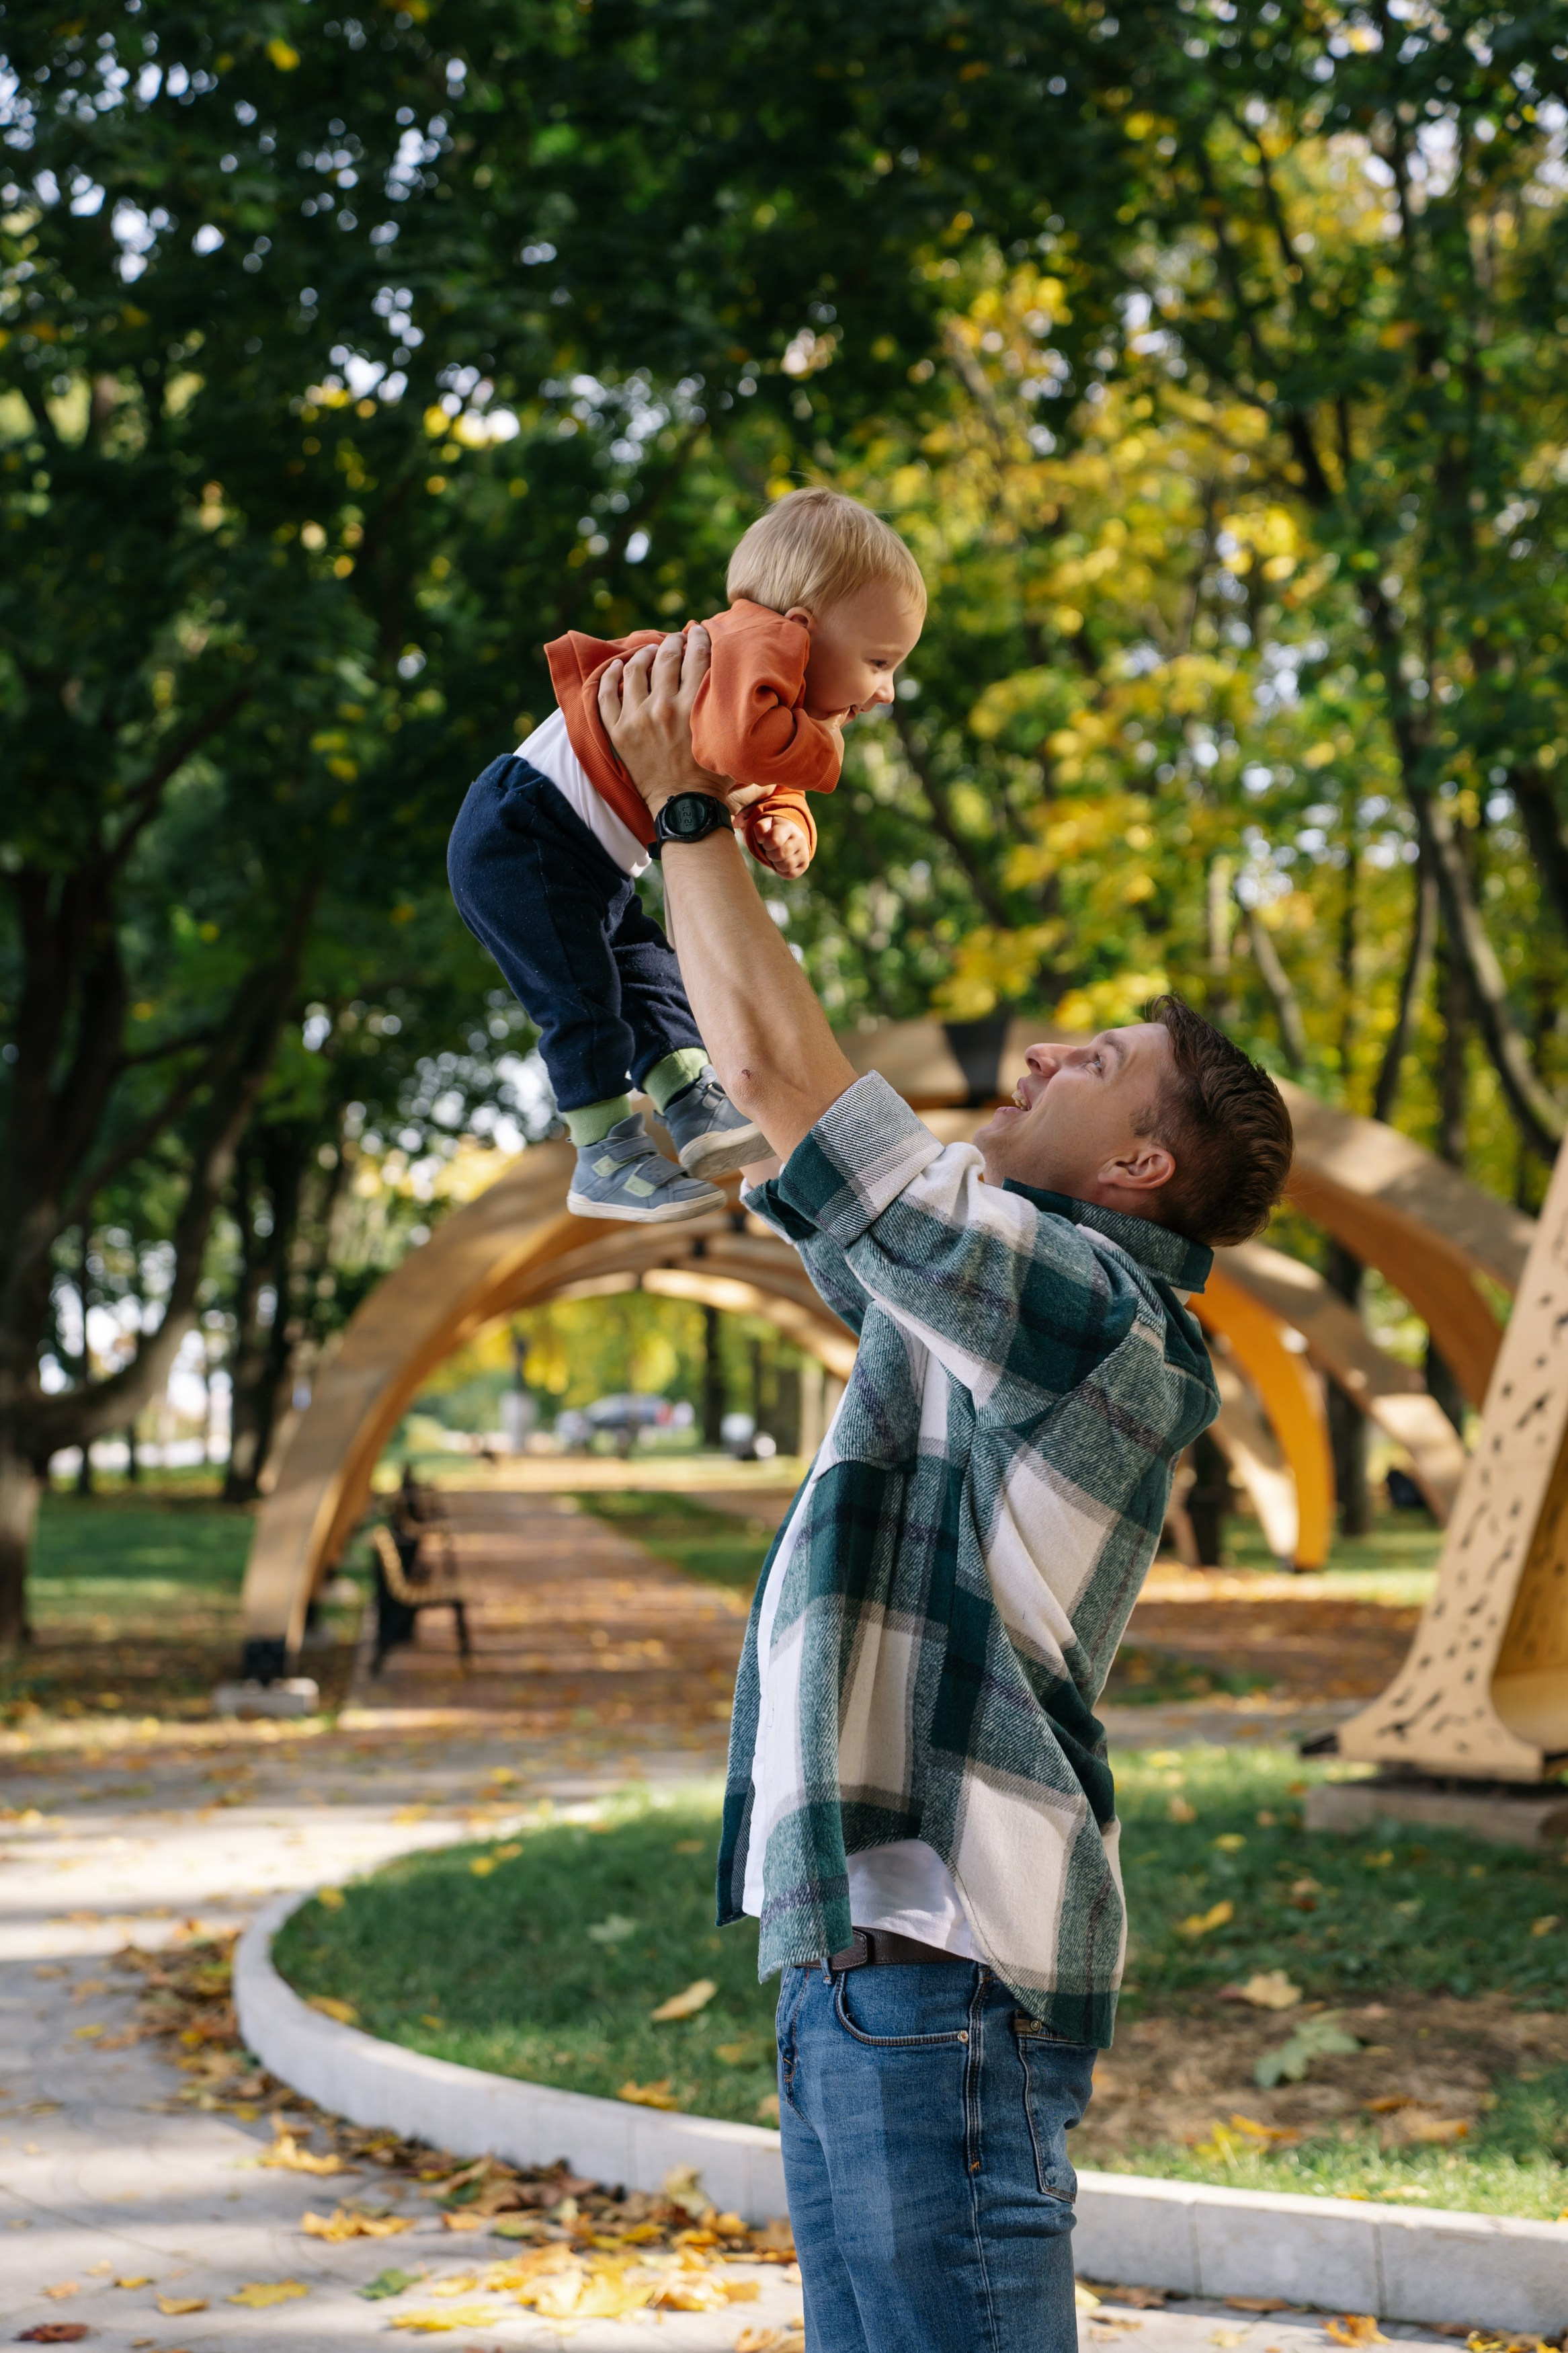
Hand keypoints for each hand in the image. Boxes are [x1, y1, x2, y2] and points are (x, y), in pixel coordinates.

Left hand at [597, 629, 729, 815]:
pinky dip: (608, 676)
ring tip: (648, 652)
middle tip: (676, 640)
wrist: (685, 806)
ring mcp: (636, 719)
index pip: (696, 657)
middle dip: (672, 642)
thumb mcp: (727, 736)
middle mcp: (663, 707)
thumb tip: (734, 678)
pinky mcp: (618, 732)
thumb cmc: (713, 774)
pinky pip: (605, 695)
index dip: (698, 639)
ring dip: (643, 654)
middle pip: (666, 658)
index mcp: (692, 706)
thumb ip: (727, 706)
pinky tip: (615, 666)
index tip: (699, 632)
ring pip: (634, 670)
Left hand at [749, 814, 810, 878]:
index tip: (766, 843)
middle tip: (771, 851)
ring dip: (776, 864)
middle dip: (770, 855)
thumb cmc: (775, 831)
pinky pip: (789, 875)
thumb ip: (760, 828)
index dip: (766, 845)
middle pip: (779, 855)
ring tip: (776, 857)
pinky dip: (781, 872)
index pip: (774, 841)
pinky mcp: (804, 865)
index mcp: (788, 828)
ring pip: (785, 866)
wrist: (792, 835)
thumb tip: (761, 839)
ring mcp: (804, 853)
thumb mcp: (767, 824)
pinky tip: (781, 863)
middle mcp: (799, 840)